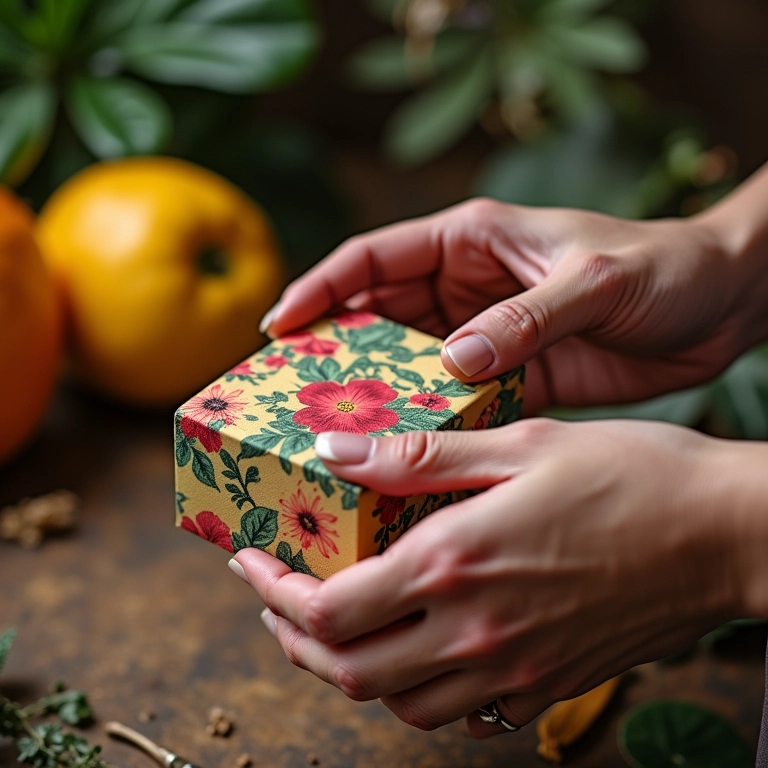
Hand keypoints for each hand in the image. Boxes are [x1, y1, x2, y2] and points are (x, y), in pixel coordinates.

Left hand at [234, 419, 747, 735]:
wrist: (726, 535)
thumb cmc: (631, 475)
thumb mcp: (518, 444)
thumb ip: (418, 459)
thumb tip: (336, 454)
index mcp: (456, 564)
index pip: (329, 608)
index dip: (272, 590)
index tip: (249, 562)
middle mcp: (476, 631)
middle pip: (347, 670)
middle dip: (292, 638)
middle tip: (275, 598)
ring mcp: (514, 669)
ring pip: (396, 705)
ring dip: (348, 668)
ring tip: (333, 622)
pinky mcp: (547, 684)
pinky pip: (458, 713)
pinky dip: (415, 689)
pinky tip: (415, 646)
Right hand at [262, 200, 760, 412]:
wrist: (720, 305)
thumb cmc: (662, 266)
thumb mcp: (592, 280)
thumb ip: (524, 317)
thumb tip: (452, 360)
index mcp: (470, 240)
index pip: (373, 258)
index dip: (321, 288)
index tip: (280, 325)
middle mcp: (465, 288)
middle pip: (378, 317)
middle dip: (335, 350)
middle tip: (294, 394)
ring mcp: (485, 337)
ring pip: (409, 366)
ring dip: (377, 395)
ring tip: (339, 433)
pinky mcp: (512, 379)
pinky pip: (455, 402)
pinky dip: (430, 425)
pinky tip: (407, 453)